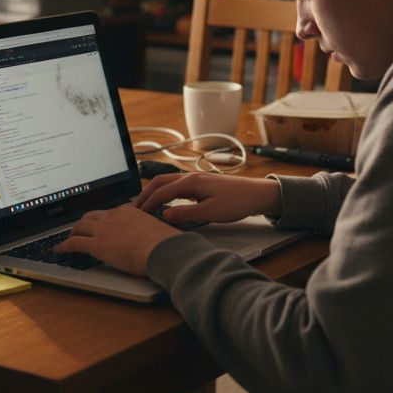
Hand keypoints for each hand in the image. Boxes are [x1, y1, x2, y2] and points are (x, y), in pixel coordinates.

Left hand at [55, 205, 180, 276]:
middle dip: (82, 223)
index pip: (108, 212)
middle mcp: (113, 216)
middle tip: (79, 230)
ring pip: (79, 227)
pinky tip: (59, 250)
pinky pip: (74, 243)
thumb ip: (150, 231)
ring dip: (72, 233)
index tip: (99, 224)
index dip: (101, 219)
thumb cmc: (166, 244)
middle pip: (90, 216)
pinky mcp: (96, 245)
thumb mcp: (157, 230)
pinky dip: (63, 246)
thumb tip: (154, 239)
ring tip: (68, 239)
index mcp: (128, 211)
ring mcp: (103, 229)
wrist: (163, 250)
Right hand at [133, 173, 281, 225]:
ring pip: (167, 182)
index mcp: (191, 182)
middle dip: (145, 194)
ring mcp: (196, 179)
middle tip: (134, 208)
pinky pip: (176, 186)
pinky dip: (165, 193)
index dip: (147, 204)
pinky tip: (165, 202)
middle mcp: (190, 177)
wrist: (257, 194)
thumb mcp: (210, 212)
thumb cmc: (237, 202)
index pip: (161, 192)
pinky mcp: (201, 184)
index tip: (136, 215)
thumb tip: (164, 215)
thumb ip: (186, 214)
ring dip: (154, 192)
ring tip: (145, 205)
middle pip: (159, 182)